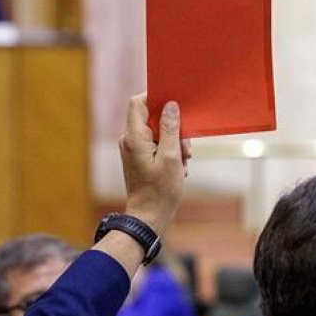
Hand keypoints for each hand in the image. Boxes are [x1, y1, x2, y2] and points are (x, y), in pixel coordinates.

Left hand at [119, 93, 185, 235]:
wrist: (148, 217)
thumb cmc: (160, 190)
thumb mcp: (172, 157)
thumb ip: (170, 128)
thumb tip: (170, 105)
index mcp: (134, 137)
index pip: (138, 102)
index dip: (156, 98)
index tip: (175, 104)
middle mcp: (129, 140)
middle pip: (151, 117)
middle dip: (173, 128)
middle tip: (186, 148)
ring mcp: (132, 149)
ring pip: (157, 133)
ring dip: (174, 143)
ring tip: (183, 163)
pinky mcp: (138, 158)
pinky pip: (155, 145)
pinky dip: (169, 153)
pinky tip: (178, 168)